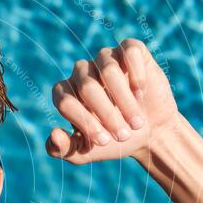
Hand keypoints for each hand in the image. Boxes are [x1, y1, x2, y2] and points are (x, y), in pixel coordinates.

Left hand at [47, 38, 178, 163]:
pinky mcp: (129, 50)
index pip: (65, 102)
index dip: (84, 122)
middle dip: (107, 115)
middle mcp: (81, 73)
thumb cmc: (112, 142)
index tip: (104, 141)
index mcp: (64, 94)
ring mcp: (104, 59)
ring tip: (136, 122)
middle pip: (87, 87)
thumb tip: (54, 133)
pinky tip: (141, 93)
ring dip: (124, 101)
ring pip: (108, 70)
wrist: (149, 133)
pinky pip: (129, 51)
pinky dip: (137, 75)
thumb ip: (62, 149)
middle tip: (123, 135)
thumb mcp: (83, 153)